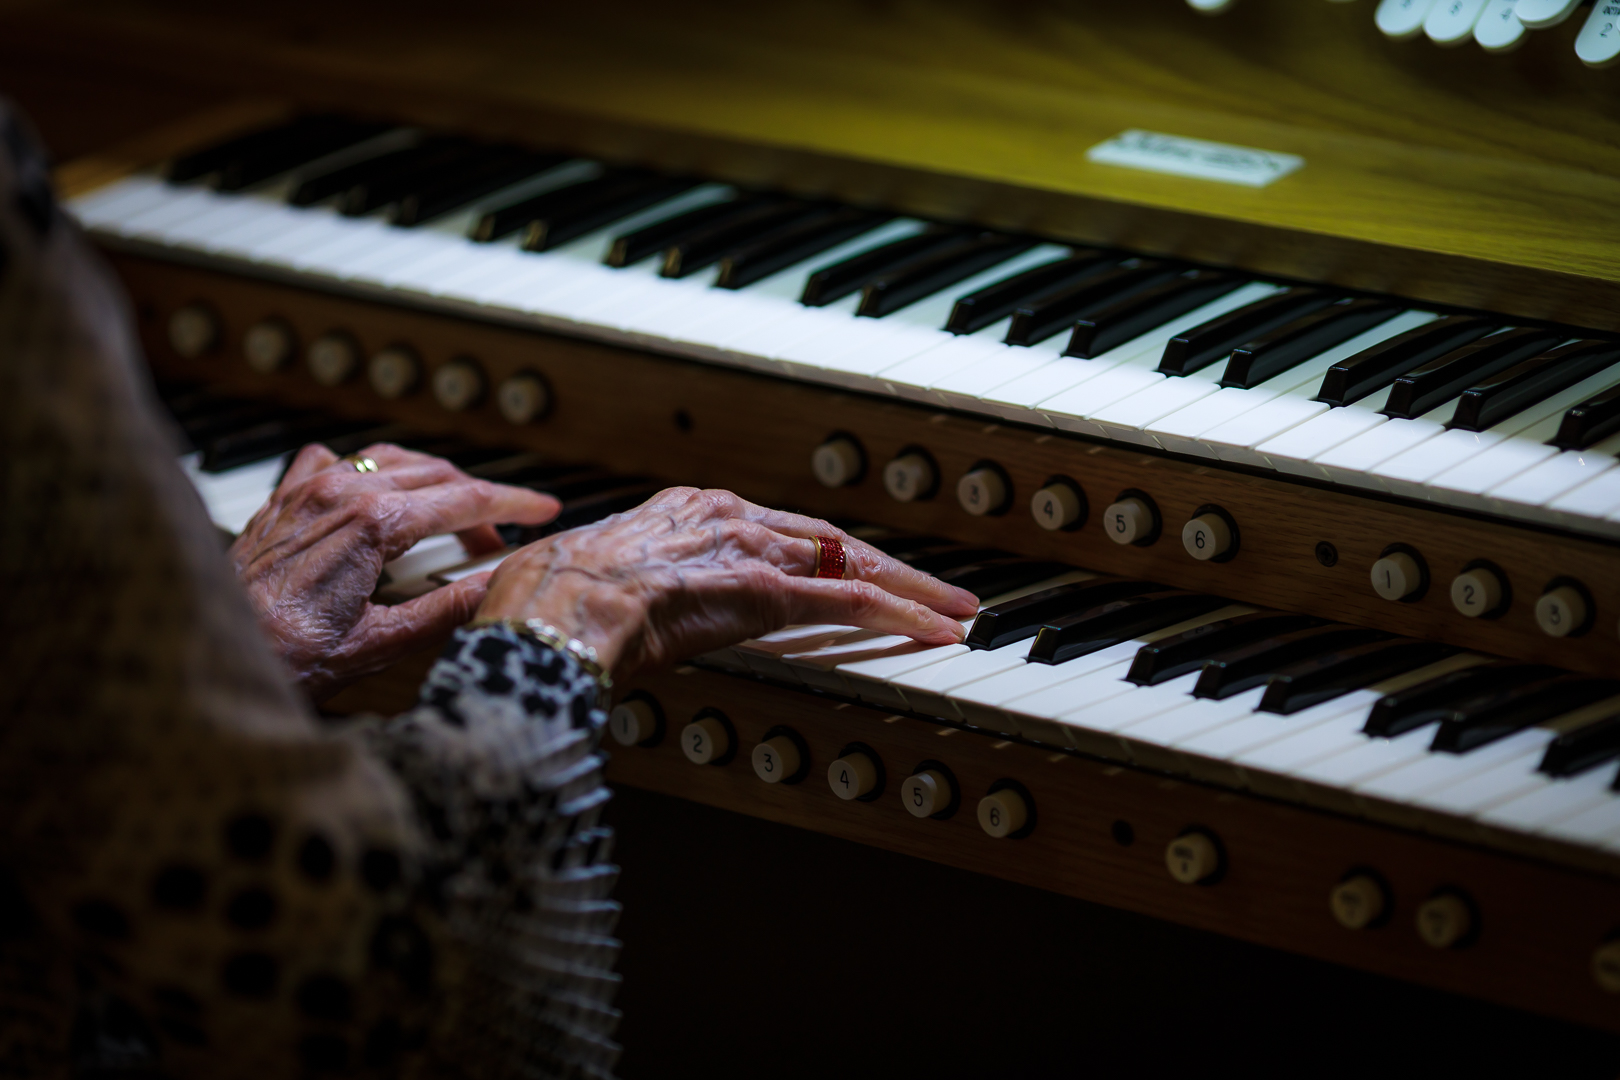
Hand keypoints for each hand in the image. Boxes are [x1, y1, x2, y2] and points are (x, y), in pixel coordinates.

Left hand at [231, 443, 558, 699]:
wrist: (206, 656)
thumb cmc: (283, 657)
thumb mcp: (381, 644)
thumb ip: (447, 610)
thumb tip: (497, 588)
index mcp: (371, 523)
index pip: (464, 499)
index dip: (513, 503)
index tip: (543, 508)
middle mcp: (338, 493)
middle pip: (434, 474)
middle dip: (479, 500)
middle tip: (501, 537)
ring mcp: (306, 491)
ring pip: (388, 458)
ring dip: (430, 480)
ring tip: (454, 514)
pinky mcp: (282, 502)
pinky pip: (334, 461)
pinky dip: (367, 470)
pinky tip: (375, 491)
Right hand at [476, 487, 978, 678]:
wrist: (546, 609)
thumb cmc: (546, 604)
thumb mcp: (594, 586)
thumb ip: (626, 596)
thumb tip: (614, 625)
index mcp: (685, 512)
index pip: (778, 531)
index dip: (824, 555)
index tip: (852, 571)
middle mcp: (725, 517)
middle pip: (830, 541)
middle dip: (889, 566)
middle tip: (938, 587)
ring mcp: (747, 550)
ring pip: (852, 566)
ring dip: (911, 589)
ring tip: (957, 610)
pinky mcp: (761, 591)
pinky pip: (848, 602)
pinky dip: (899, 614)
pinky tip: (936, 629)